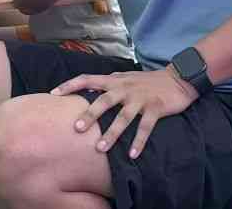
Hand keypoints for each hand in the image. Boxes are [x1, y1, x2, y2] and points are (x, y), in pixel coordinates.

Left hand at [51, 66, 197, 158]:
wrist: (177, 79)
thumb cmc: (146, 80)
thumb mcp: (124, 77)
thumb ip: (108, 82)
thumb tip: (88, 87)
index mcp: (114, 80)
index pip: (87, 79)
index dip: (70, 85)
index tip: (53, 94)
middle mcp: (124, 88)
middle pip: (104, 101)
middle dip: (90, 115)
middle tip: (76, 129)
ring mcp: (140, 99)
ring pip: (124, 117)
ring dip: (112, 133)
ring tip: (100, 149)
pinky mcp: (156, 108)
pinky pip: (146, 127)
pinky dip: (139, 141)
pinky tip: (132, 155)